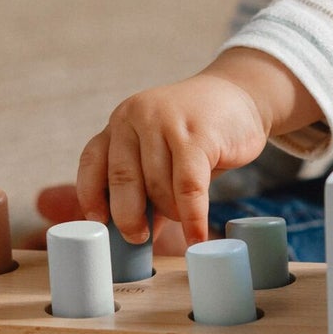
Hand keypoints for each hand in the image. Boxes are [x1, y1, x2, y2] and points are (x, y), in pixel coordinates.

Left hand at [76, 72, 269, 246]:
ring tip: (185, 220)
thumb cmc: (198, 134)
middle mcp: (137, 116)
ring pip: (158, 186)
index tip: (98, 224)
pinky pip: (188, 186)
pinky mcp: (197, 134)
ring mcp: (166, 121)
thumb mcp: (163, 154)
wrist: (241, 95)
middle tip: (139, 238)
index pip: (92, 161)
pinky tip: (196, 234)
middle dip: (128, 216)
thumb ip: (145, 186)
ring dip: (170, 213)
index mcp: (121, 122)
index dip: (91, 196)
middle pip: (122, 178)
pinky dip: (192, 216)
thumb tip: (135, 236)